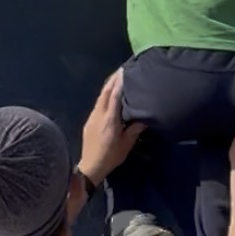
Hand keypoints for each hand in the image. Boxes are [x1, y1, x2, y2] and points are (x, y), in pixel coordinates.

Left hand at [79, 69, 143, 186]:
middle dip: (113, 79)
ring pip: (100, 96)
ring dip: (108, 86)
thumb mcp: (126, 144)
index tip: (126, 71)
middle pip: (105, 91)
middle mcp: (99, 114)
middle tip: (123, 69)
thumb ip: (135, 129)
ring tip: (118, 78)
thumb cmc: (111, 156)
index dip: (120, 82)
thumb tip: (144, 117)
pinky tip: (110, 95)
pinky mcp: (89, 120)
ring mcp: (92, 116)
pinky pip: (98, 103)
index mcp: (110, 119)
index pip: (114, 95)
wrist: (90, 166)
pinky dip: (105, 95)